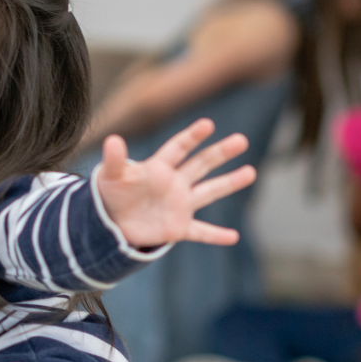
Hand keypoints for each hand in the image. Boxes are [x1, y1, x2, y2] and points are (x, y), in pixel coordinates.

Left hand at [95, 118, 256, 249]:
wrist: (110, 221)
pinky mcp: (178, 228)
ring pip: (209, 192)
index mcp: (158, 168)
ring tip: (250, 172)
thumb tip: (112, 140)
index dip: (191, 137)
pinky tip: (233, 237)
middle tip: (241, 140)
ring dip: (229, 183)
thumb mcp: (110, 176)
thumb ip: (114, 160)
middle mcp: (174, 184)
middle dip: (220, 153)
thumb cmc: (111, 193)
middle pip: (200, 165)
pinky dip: (216, 235)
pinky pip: (200, 232)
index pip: (178, 149)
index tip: (207, 124)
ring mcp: (179, 205)